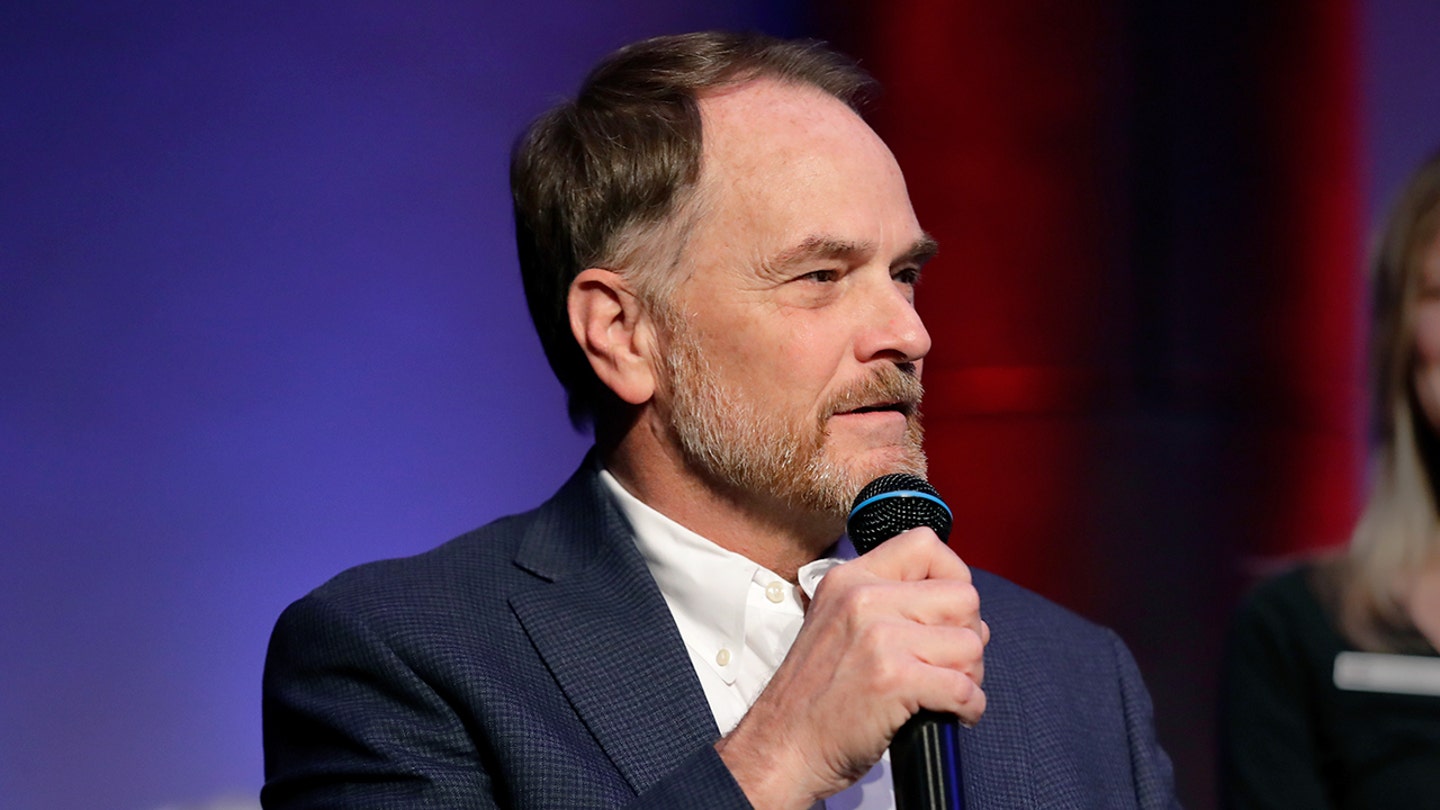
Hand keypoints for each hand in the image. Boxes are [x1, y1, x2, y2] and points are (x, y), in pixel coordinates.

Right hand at [715, 527, 987, 808]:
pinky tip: (950, 714)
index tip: (948, 614)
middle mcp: (863, 599)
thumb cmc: (813, 698)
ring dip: (970, 675)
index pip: (925, 544)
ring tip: (944, 692)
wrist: (782, 747)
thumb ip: (884, 604)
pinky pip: (964, 687)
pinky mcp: (893, 679)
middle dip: (968, 635)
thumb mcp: (836, 624)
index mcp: (849, 580)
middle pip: (963, 597)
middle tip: (947, 664)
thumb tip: (957, 610)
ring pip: (970, 643)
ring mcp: (878, 638)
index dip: (953, 577)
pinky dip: (969, 707)